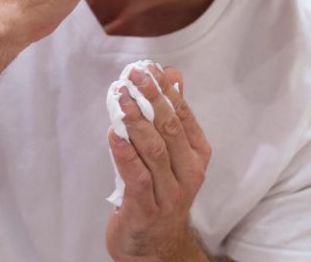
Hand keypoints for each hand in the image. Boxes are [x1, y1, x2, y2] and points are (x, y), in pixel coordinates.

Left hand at [106, 65, 212, 261]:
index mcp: (196, 156)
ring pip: (154, 150)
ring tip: (121, 97)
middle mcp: (188, 173)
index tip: (150, 67)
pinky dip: (125, 153)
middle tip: (134, 75)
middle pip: (170, 128)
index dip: (166, 89)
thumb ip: (172, 116)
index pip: (183, 115)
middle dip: (151, 98)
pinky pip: (137, 177)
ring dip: (136, 121)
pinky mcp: (146, 208)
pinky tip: (114, 133)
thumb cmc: (162, 193)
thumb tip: (173, 74)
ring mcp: (169, 193)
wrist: (157, 247)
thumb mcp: (172, 154)